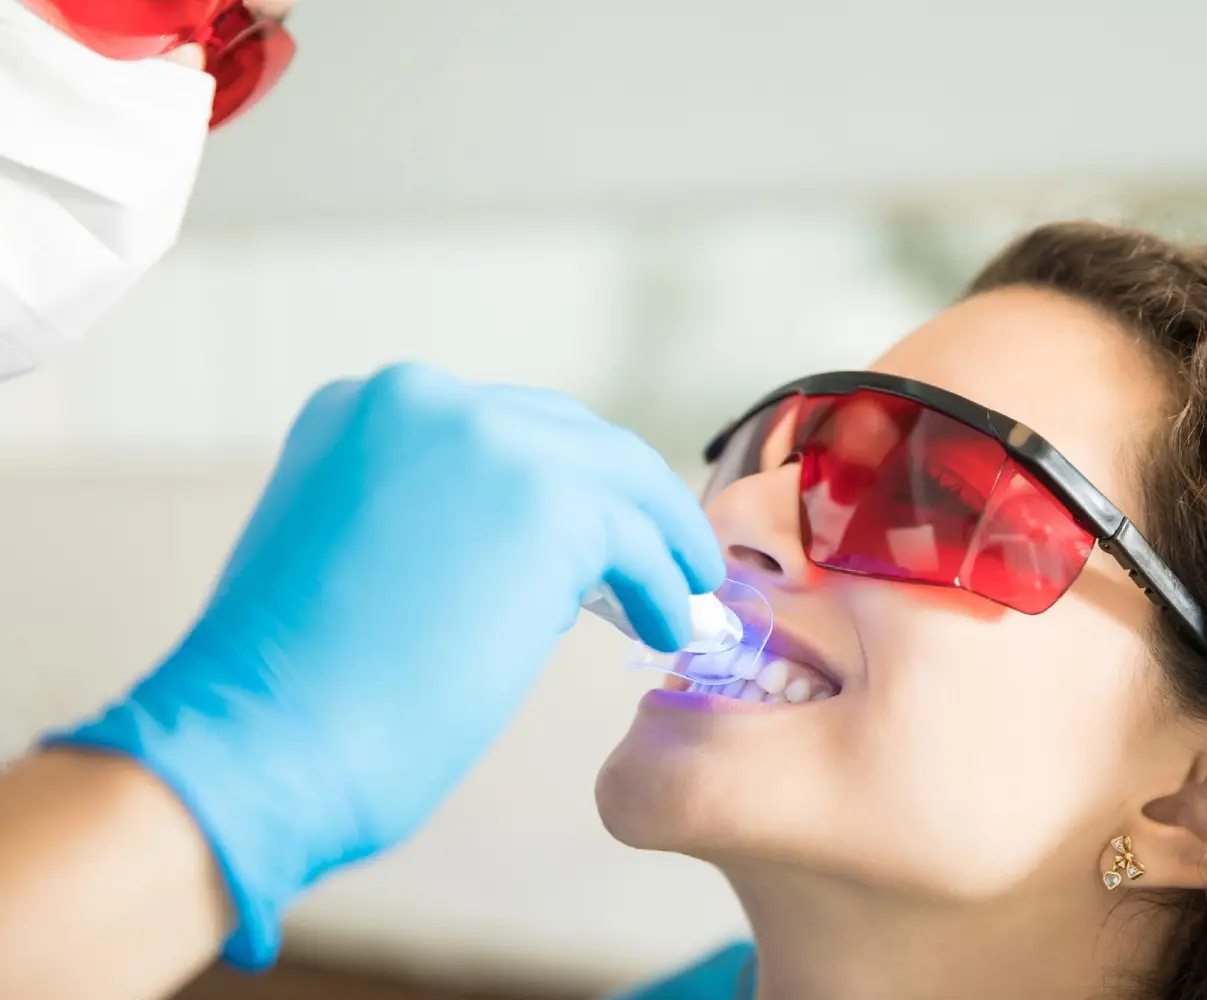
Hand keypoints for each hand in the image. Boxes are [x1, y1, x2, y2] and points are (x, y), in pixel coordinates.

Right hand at [48, 364, 723, 968]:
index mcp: (362, 409)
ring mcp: (485, 440)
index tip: (600, 535)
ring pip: (618, 479)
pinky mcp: (543, 501)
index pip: (500, 431)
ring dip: (660, 540)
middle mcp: (422, 400)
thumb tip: (526, 551)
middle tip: (663, 557)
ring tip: (683, 596)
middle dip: (622, 502)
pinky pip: (638, 541)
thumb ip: (428, 521)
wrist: (259, 741)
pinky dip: (664, 584)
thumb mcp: (350, 555)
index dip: (561, 485)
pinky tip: (667, 627)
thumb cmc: (291, 691)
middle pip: (570, 437)